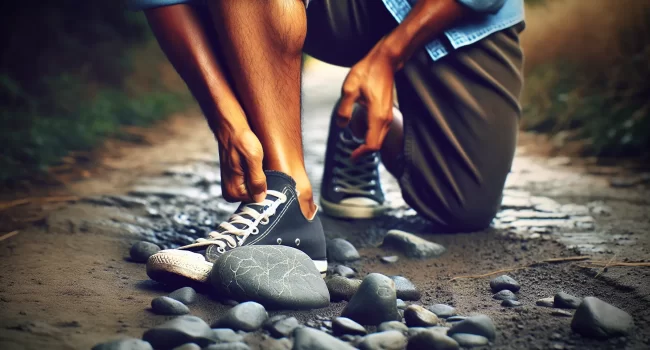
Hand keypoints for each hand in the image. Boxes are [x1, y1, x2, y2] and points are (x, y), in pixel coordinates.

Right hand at [217, 127, 266, 202]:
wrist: (230, 127)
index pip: (258, 202)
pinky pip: (251, 184)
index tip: (270, 179)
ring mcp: (232, 186)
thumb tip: (261, 198)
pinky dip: (256, 176)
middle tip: (264, 168)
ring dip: (260, 180)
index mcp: (234, 191)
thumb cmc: (241, 139)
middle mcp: (231, 192)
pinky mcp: (235, 180)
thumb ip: (257, 180)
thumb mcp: (253, 159)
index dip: (267, 190)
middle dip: (263, 185)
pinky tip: (256, 166)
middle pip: (256, 197)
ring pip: (255, 190)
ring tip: (259, 165)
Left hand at [337, 40, 397, 160]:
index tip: (352, 157)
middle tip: (352, 155)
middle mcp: (384, 118)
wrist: (384, 61)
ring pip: (380, 138)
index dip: (361, 153)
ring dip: (369, 144)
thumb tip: (341, 125)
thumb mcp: (349, 89)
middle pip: (377, 144)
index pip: (372, 144)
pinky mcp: (386, 111)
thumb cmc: (368, 72)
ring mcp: (387, 115)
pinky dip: (373, 137)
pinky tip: (363, 133)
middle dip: (365, 152)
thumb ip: (344, 109)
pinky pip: (381, 130)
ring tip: (356, 146)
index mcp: (376, 116)